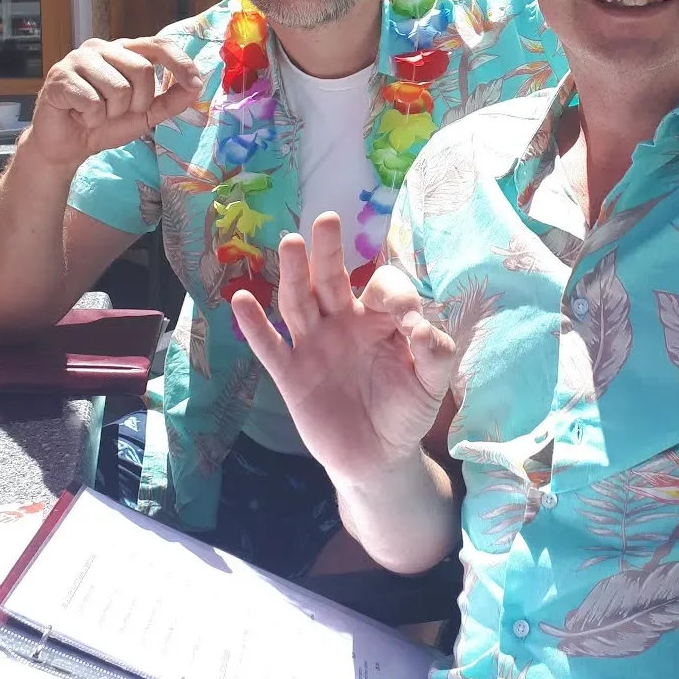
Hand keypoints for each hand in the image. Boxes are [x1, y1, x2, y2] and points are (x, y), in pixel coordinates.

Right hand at [24, 37, 203, 171]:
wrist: (67, 146)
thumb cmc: (104, 124)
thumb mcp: (145, 115)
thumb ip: (170, 101)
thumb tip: (196, 87)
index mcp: (124, 51)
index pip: (158, 45)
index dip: (180, 62)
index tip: (195, 83)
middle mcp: (102, 48)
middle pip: (142, 69)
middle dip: (139, 102)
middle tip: (118, 112)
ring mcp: (78, 59)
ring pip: (118, 87)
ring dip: (112, 112)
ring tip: (96, 113)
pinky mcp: (60, 77)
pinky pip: (92, 101)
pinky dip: (91, 118)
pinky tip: (80, 116)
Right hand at [232, 214, 456, 489]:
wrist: (378, 457)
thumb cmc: (406, 410)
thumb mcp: (432, 383)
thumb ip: (435, 352)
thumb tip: (420, 326)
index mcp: (378, 319)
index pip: (381, 288)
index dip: (394, 295)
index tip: (407, 321)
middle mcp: (342, 323)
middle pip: (331, 279)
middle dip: (328, 251)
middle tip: (327, 220)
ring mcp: (313, 346)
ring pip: (299, 303)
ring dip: (292, 274)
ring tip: (290, 244)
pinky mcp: (292, 375)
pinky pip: (270, 347)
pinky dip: (255, 326)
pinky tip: (243, 300)